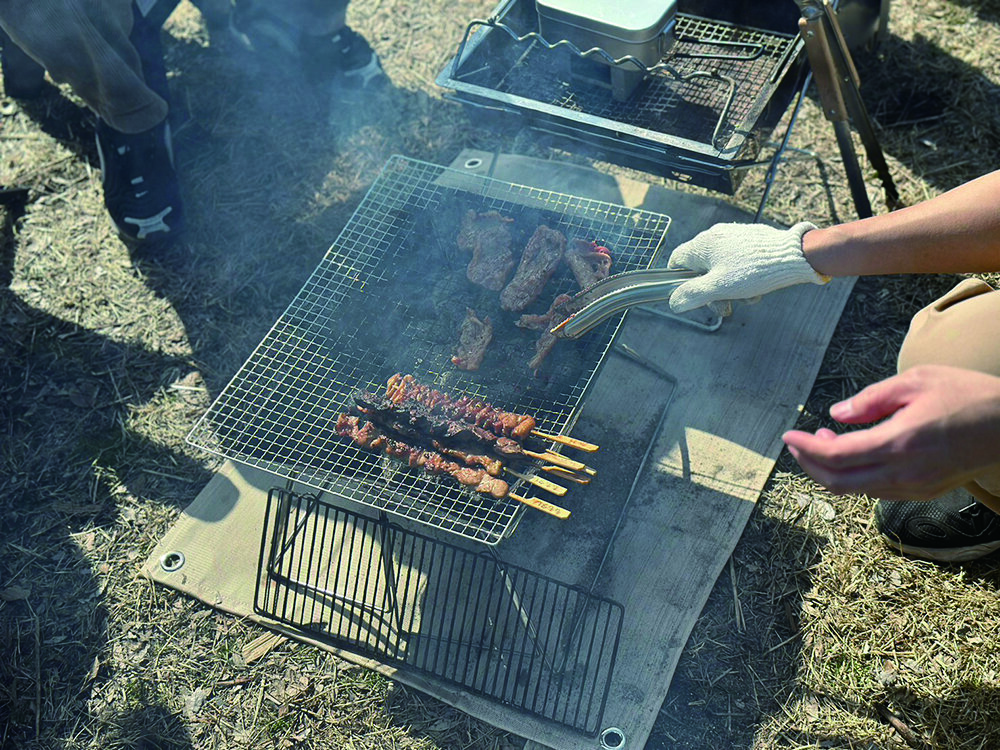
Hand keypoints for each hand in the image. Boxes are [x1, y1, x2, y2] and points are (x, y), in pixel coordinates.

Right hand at [667, 221, 826, 312]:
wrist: (794, 255)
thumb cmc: (754, 270)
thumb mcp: (719, 288)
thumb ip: (693, 295)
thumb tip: (674, 302)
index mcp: (702, 245)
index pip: (677, 261)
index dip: (678, 281)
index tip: (690, 295)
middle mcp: (715, 236)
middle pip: (701, 267)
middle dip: (711, 290)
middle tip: (725, 306)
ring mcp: (733, 235)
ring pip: (721, 266)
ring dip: (729, 286)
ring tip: (746, 297)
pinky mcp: (750, 238)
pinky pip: (737, 259)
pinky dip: (742, 275)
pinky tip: (755, 286)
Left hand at [782, 365, 999, 499]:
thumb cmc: (966, 394)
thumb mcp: (915, 381)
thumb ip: (870, 400)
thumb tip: (836, 415)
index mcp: (899, 443)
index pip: (836, 456)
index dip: (805, 449)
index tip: (788, 436)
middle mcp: (905, 473)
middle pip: (838, 482)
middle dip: (809, 465)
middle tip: (798, 444)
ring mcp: (916, 487)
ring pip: (857, 490)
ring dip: (831, 471)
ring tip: (824, 440)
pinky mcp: (926, 491)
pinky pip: (877, 491)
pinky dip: (855, 476)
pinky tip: (853, 453)